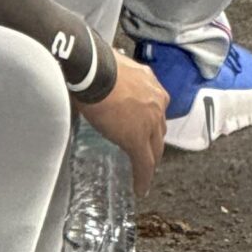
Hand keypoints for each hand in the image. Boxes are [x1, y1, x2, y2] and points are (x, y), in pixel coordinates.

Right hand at [75, 50, 166, 196]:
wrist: (93, 69)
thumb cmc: (96, 62)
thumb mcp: (112, 68)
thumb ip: (113, 80)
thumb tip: (96, 81)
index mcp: (150, 84)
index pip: (154, 109)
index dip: (150, 122)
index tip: (143, 127)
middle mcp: (156, 102)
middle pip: (158, 129)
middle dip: (153, 141)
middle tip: (146, 153)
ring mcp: (150, 122)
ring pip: (154, 148)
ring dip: (150, 158)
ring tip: (144, 170)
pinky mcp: (138, 140)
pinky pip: (144, 163)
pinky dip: (143, 177)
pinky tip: (140, 188)